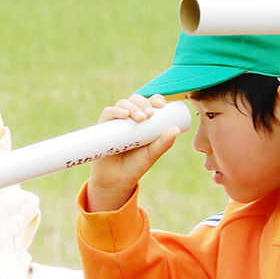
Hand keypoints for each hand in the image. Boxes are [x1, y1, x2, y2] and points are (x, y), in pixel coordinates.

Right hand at [85, 94, 182, 212]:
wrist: (117, 180)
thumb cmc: (136, 165)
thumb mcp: (152, 154)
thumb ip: (164, 143)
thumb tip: (177, 129)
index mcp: (143, 120)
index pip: (149, 103)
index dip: (155, 98)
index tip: (161, 104)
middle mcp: (129, 118)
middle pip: (135, 100)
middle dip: (143, 103)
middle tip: (150, 114)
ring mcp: (116, 121)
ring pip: (123, 104)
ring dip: (132, 106)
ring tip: (141, 118)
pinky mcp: (103, 127)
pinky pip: (107, 113)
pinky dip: (115, 111)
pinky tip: (124, 114)